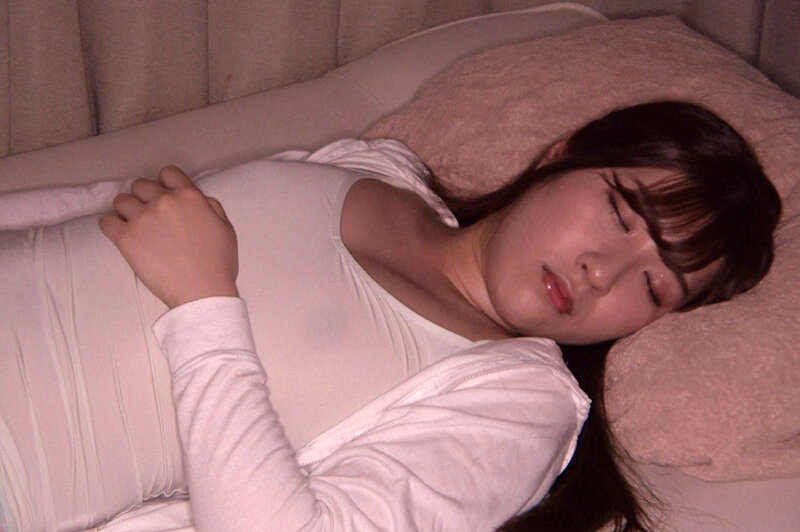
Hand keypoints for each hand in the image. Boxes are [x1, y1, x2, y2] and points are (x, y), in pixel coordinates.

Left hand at [100, 166, 238, 308]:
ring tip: (135, 226)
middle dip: (144, 198)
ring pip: (121, 200)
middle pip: (141, 185)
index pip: (167, 173)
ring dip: (127, 211)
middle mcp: (164, 202)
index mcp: (189, 197)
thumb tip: (197, 199)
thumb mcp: (226, 228)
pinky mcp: (126, 239)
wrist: (203, 292)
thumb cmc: (218, 264)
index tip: (165, 197)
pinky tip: (121, 235)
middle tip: (151, 216)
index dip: (165, 184)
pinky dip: (111, 226)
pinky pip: (106, 222)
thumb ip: (210, 207)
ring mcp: (142, 219)